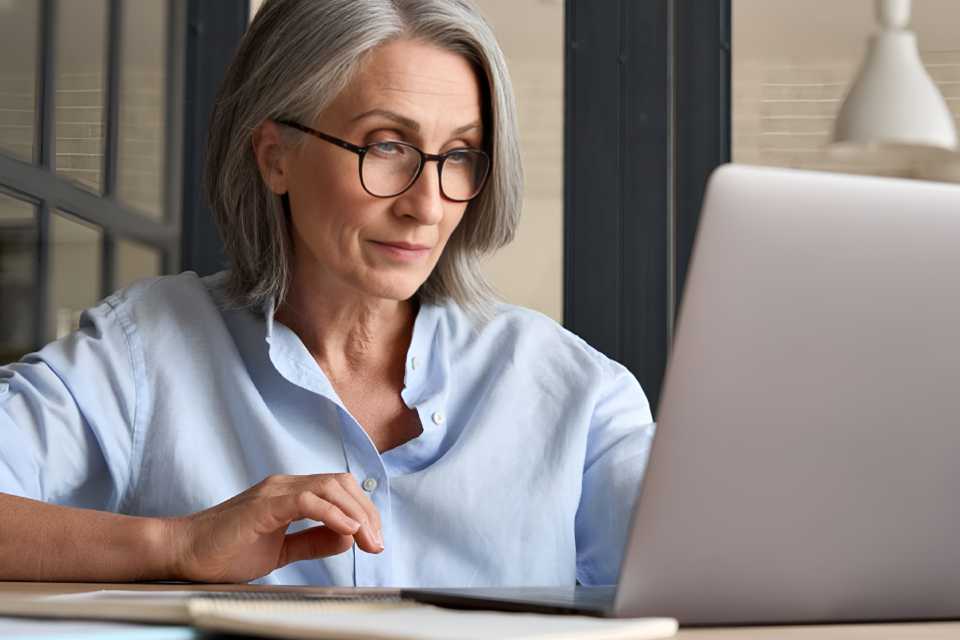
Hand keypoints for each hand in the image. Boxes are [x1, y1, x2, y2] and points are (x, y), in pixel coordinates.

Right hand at [164, 473, 382, 582]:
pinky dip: (332, 514)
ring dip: (356, 514)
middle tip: (377, 543)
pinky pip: (306, 501)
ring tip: (368, 540)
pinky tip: (347, 531)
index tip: (375, 540)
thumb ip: (312, 541)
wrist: (183, 553)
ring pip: (329, 487)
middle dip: (367, 512)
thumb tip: (347, 537)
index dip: (363, 511)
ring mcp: (273, 492)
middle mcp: (284, 486)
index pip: (339, 489)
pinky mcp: (263, 505)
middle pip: (341, 483)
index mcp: (290, 494)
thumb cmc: (225, 551)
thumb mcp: (280, 550)